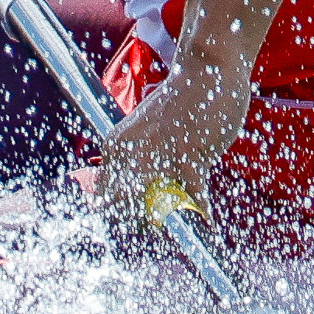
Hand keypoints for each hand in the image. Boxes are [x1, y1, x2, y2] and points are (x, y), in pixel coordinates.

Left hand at [96, 57, 247, 230]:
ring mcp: (158, 153)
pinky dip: (202, 216)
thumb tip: (138, 202)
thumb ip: (139, 165)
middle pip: (126, 210)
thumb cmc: (179, 108)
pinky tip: (209, 226)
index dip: (117, 224)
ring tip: (183, 237)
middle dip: (142, 231)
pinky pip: (193, 197)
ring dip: (171, 226)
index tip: (132, 239)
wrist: (205, 72)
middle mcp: (129, 151)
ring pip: (157, 207)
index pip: (104, 198)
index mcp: (114, 146)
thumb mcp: (146, 135)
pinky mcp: (188, 153)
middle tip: (159, 241)